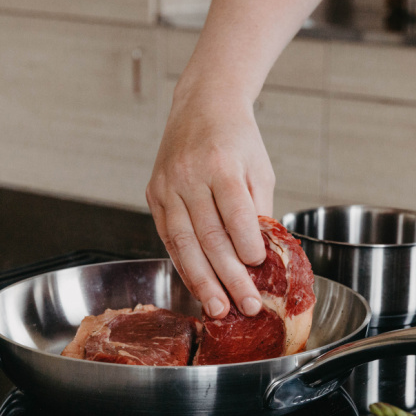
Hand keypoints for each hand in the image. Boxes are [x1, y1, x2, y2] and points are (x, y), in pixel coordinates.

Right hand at [147, 87, 274, 318]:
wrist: (202, 105)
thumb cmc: (238, 140)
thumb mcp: (259, 169)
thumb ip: (259, 211)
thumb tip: (260, 258)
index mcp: (220, 165)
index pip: (234, 213)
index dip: (246, 244)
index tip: (259, 267)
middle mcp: (189, 176)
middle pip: (209, 236)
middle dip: (229, 277)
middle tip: (247, 305)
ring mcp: (167, 186)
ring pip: (185, 244)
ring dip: (204, 282)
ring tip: (219, 309)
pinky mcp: (154, 194)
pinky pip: (169, 238)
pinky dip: (184, 266)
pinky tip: (199, 287)